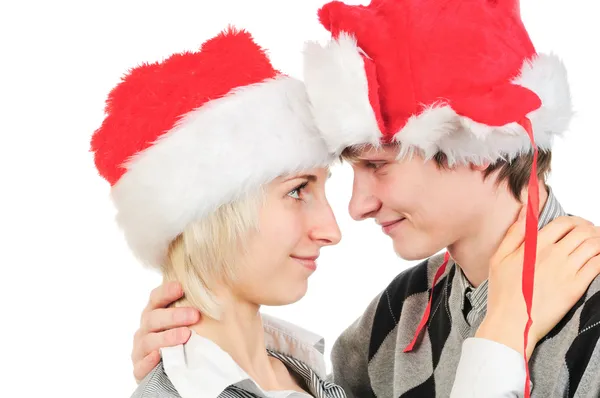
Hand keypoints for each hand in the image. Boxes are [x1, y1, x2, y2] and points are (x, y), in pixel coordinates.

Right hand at [132, 281, 200, 382]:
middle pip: (153, 318)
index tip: (181, 288)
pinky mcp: (140, 371)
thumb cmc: (182, 341)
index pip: (156, 298)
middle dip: (174, 315)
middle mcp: (145, 330)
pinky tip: (159, 356)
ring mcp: (140, 350)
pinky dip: (149, 362)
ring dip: (167, 337)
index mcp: (154, 313)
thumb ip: (194, 311)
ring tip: (185, 335)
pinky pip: (141, 367)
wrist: (168, 373)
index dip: (166, 292)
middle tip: (195, 315)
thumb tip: (222, 296)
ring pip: (148, 341)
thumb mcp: (186, 324)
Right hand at [477, 209, 599, 357]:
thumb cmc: (502, 293)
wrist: (512, 324)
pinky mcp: (576, 287)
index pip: (563, 223)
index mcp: (534, 246)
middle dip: (591, 230)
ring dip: (599, 241)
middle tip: (592, 234)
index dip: (574, 221)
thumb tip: (524, 212)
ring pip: (593, 246)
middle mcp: (552, 254)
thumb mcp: (498, 258)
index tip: (577, 226)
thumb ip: (514, 233)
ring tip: (598, 245)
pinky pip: (598, 265)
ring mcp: (566, 271)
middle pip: (582, 232)